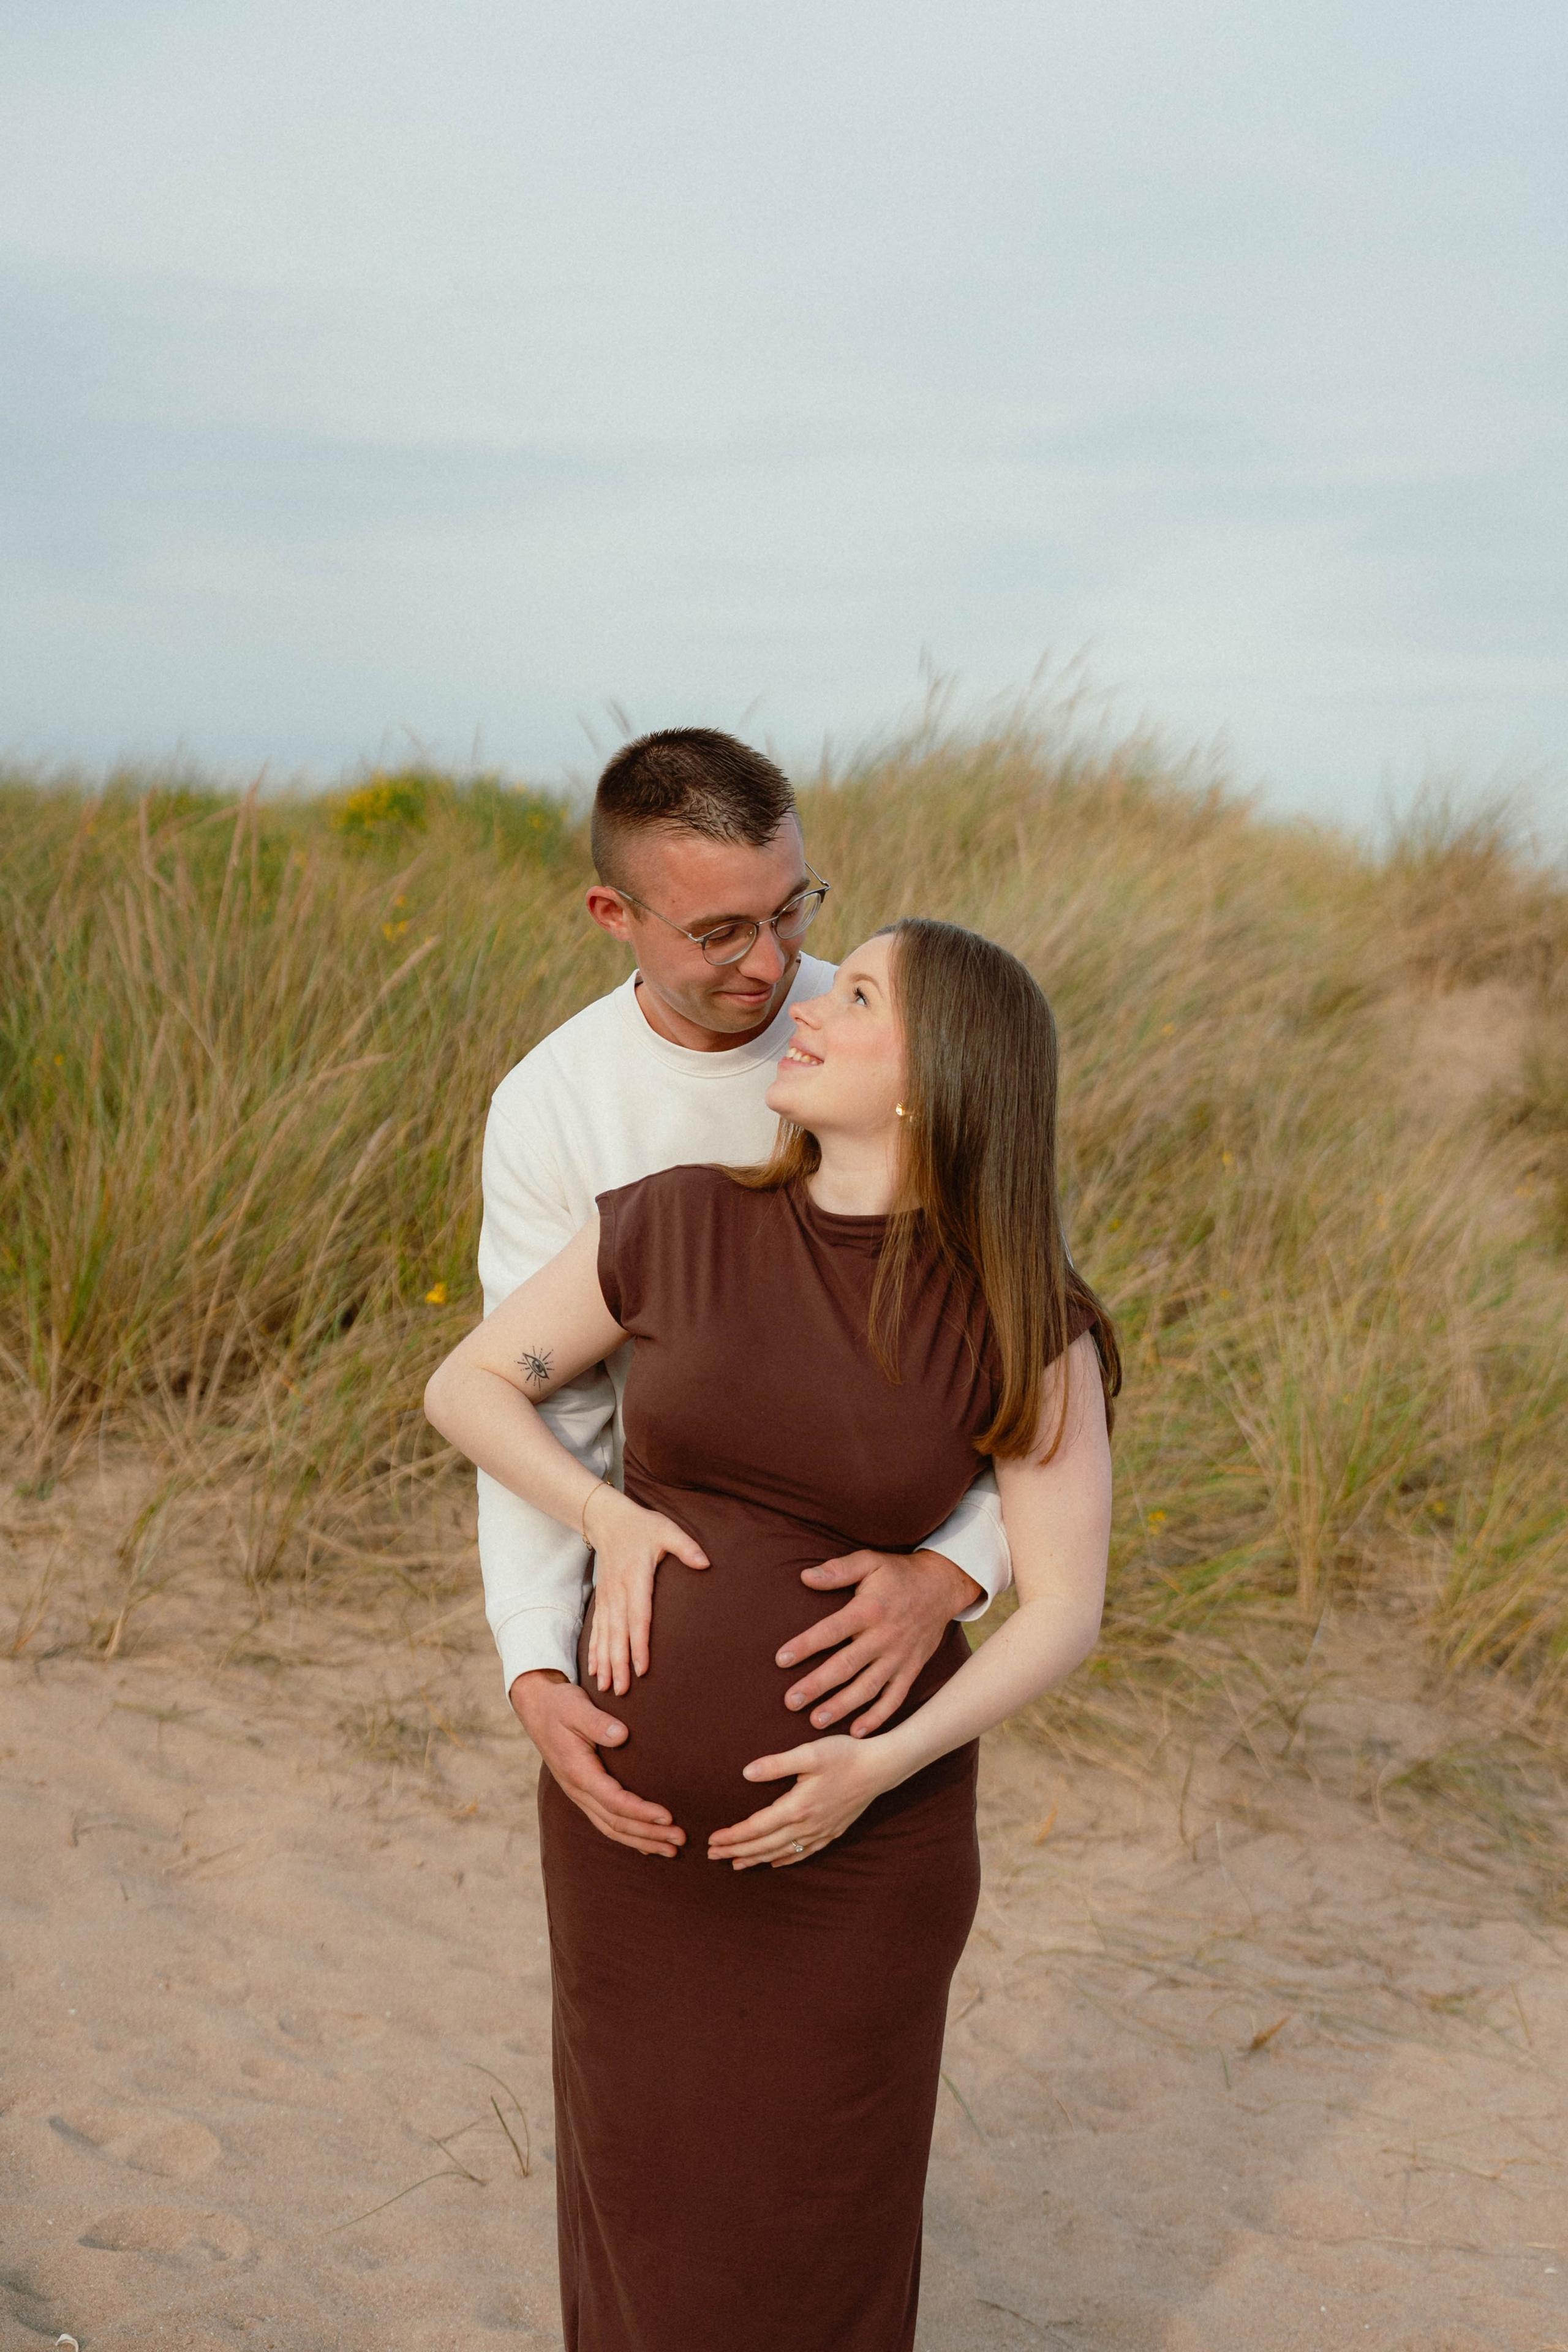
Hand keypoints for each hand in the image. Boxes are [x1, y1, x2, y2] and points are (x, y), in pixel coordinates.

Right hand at [510, 1670, 684, 1858]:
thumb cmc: (560, 1705)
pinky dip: (628, 1836)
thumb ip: (597, 1722)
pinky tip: (647, 1845)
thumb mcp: (575, 1706)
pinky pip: (606, 1821)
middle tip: (681, 1840)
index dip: (641, 1812)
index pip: (614, 1801)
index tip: (668, 1816)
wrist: (537, 1707)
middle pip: (616, 1823)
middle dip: (649, 1834)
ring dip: (642, 1840)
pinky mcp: (584, 1793)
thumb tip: (622, 1735)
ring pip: (611, 1828)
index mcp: (578, 1772)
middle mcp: (578, 1790)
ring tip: (671, 1850)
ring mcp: (579, 1794)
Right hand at [583, 1489, 708, 1696]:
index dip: (639, 1644)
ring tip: (607, 1688)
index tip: (642, 1668)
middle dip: (619, 1663)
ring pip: (605, 1635)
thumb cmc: (643, 1526)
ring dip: (605, 1662)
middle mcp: (618, 1591)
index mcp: (635, 1578)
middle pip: (618, 1633)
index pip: (638, 1617)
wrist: (608, 1519)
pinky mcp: (602, 1599)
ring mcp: (607, 1597)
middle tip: (623, 1690)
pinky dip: (595, 1650)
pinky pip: (597, 1629)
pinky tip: (595, 1670)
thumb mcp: (667, 1530)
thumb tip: (706, 1563)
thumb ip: (686, 1547)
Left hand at [707, 1734, 896, 1869]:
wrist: (881, 1768)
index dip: (733, 1836)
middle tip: (713, 1856)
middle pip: (764, 1845)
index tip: (713, 1840)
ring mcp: (820, 1832)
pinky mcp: (831, 1832)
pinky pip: (803, 1853)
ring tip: (735, 1864)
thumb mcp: (809, 1753)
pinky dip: (784, 1860)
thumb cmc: (844, 1755)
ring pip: (781, 1852)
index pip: (756, 1828)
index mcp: (796, 1807)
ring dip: (756, 1859)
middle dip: (736, 1852)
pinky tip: (774, 1863)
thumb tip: (746, 1773)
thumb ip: (776, 1764)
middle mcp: (807, 1826)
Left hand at [776, 1548, 982, 1735]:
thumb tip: (805, 1577)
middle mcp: (884, 1636)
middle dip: (817, 1685)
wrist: (943, 1586)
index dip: (806, 1645)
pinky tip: (857, 1733)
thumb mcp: (870, 1561)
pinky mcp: (911, 1669)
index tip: (781, 1660)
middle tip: (790, 1702)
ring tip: (815, 1721)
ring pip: (868, 1687)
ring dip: (842, 1706)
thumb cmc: (899, 1574)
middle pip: (846, 1665)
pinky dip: (878, 1717)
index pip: (832, 1630)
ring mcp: (899, 1656)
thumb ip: (838, 1570)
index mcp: (869, 1610)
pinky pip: (895, 1697)